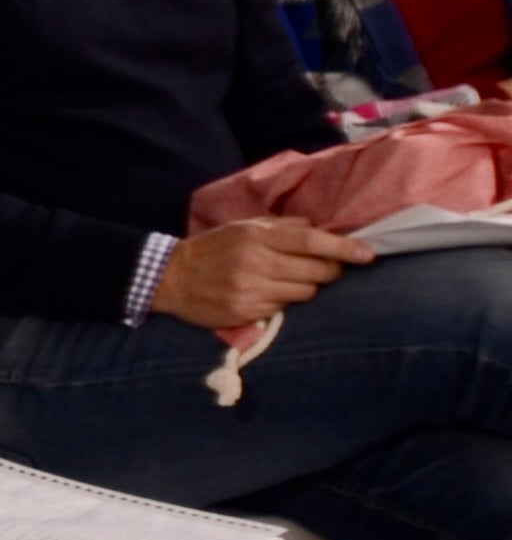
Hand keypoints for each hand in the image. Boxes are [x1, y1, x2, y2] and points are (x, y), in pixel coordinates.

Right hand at [152, 216, 369, 330]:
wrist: (171, 278)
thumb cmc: (213, 248)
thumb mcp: (244, 226)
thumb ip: (283, 226)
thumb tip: (320, 229)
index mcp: (256, 237)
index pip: (311, 241)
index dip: (344, 248)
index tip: (368, 255)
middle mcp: (256, 263)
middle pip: (317, 271)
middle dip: (330, 271)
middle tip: (325, 269)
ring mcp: (251, 291)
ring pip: (305, 293)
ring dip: (306, 288)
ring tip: (289, 281)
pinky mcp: (246, 313)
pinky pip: (284, 309)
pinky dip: (283, 301)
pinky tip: (268, 294)